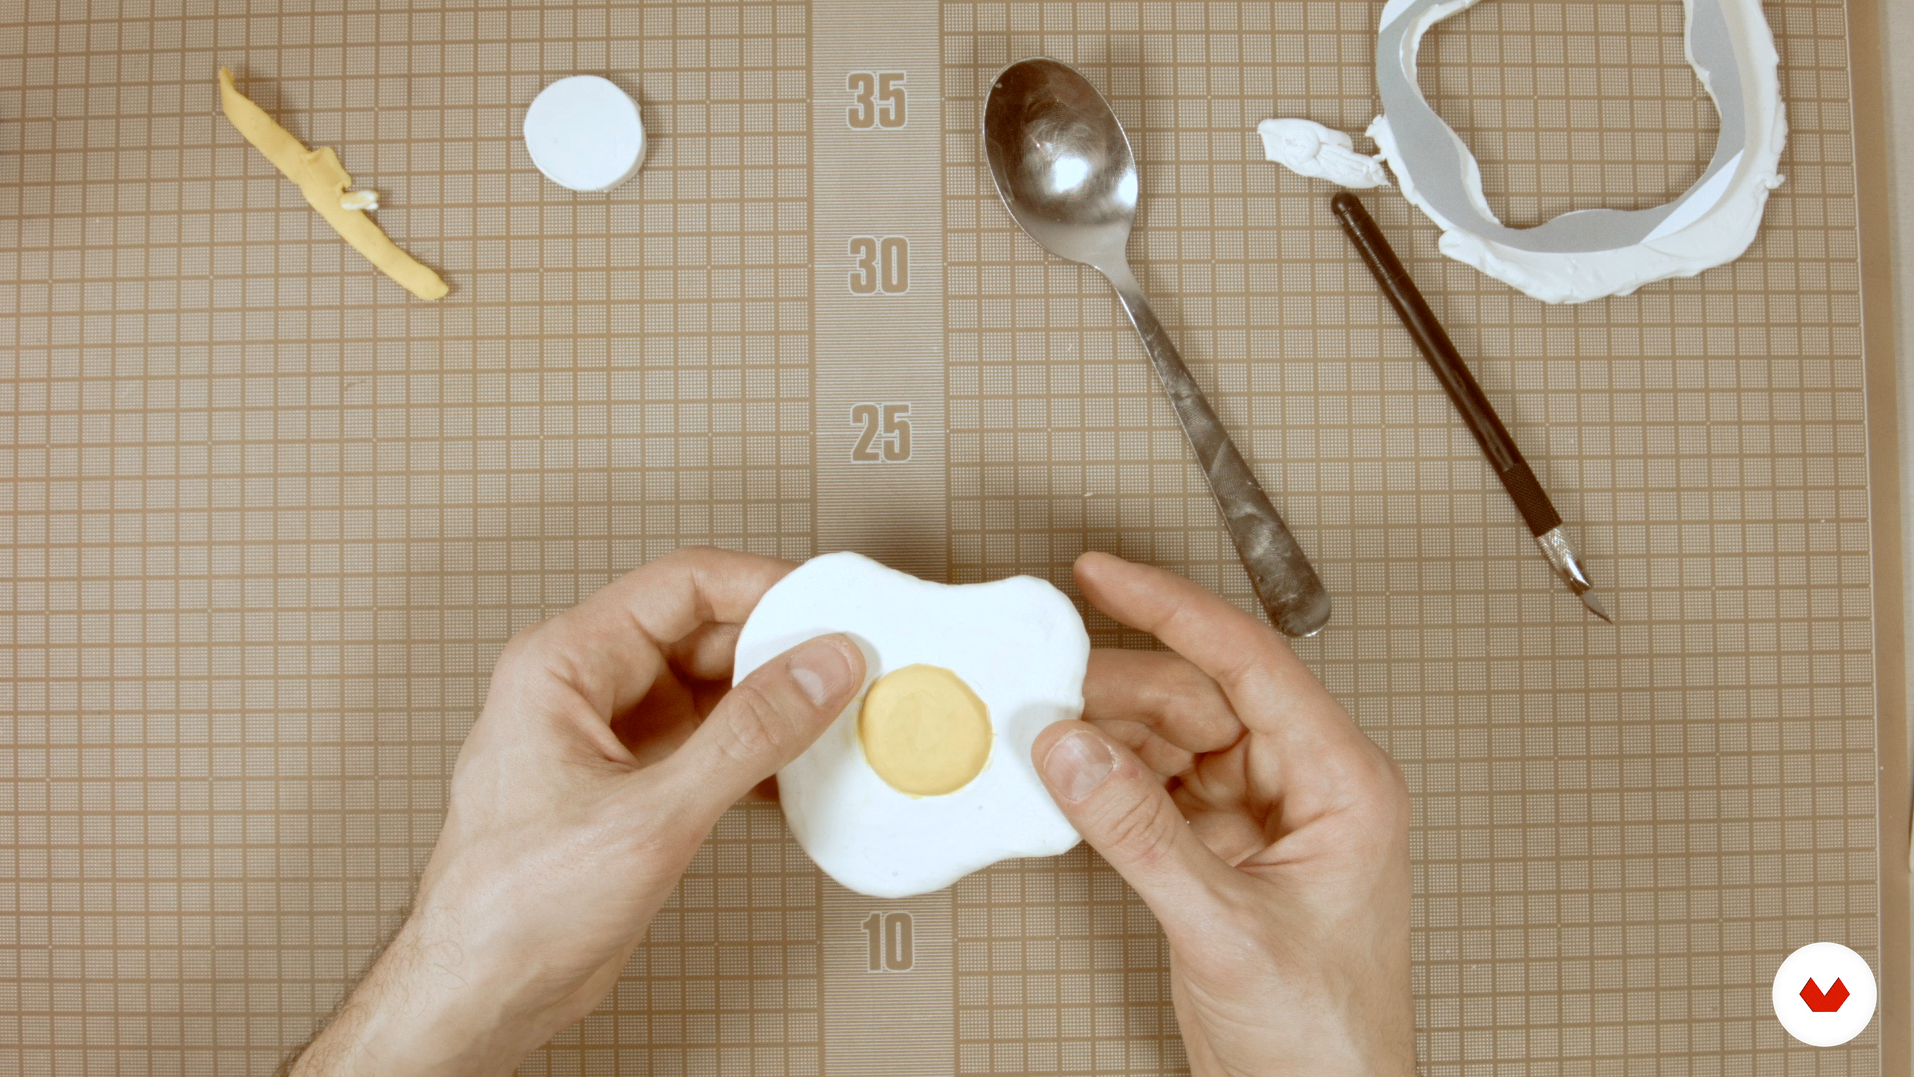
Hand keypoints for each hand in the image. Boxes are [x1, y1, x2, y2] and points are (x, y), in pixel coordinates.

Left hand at [289, 548, 865, 1076]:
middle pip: (702, 634)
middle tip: (844, 667)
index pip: (681, 586)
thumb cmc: (510, 909)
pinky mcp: (628, 785)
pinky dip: (753, 752)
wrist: (480, 995)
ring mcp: (605, 738)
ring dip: (770, 704)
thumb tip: (815, 671)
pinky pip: (705, 742)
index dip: (763, 586)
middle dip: (777, 649)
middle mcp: (581, 690)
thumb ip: (748, 737)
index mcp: (561, 666)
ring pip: (709, 689)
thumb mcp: (652, 815)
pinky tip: (793, 773)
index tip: (826, 604)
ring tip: (829, 717)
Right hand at [1034, 552, 1414, 1076]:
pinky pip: (1156, 789)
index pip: (1249, 662)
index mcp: (1341, 783)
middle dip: (1118, 686)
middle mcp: (1303, 788)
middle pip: (1200, 696)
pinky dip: (1109, 783)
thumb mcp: (1226, 926)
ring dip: (1108, 735)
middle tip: (1045, 682)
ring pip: (1173, 740)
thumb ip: (1140, 833)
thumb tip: (1075, 750)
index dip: (1172, 608)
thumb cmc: (1328, 1036)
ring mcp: (1261, 820)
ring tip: (1045, 735)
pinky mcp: (1222, 854)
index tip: (1106, 577)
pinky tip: (1069, 782)